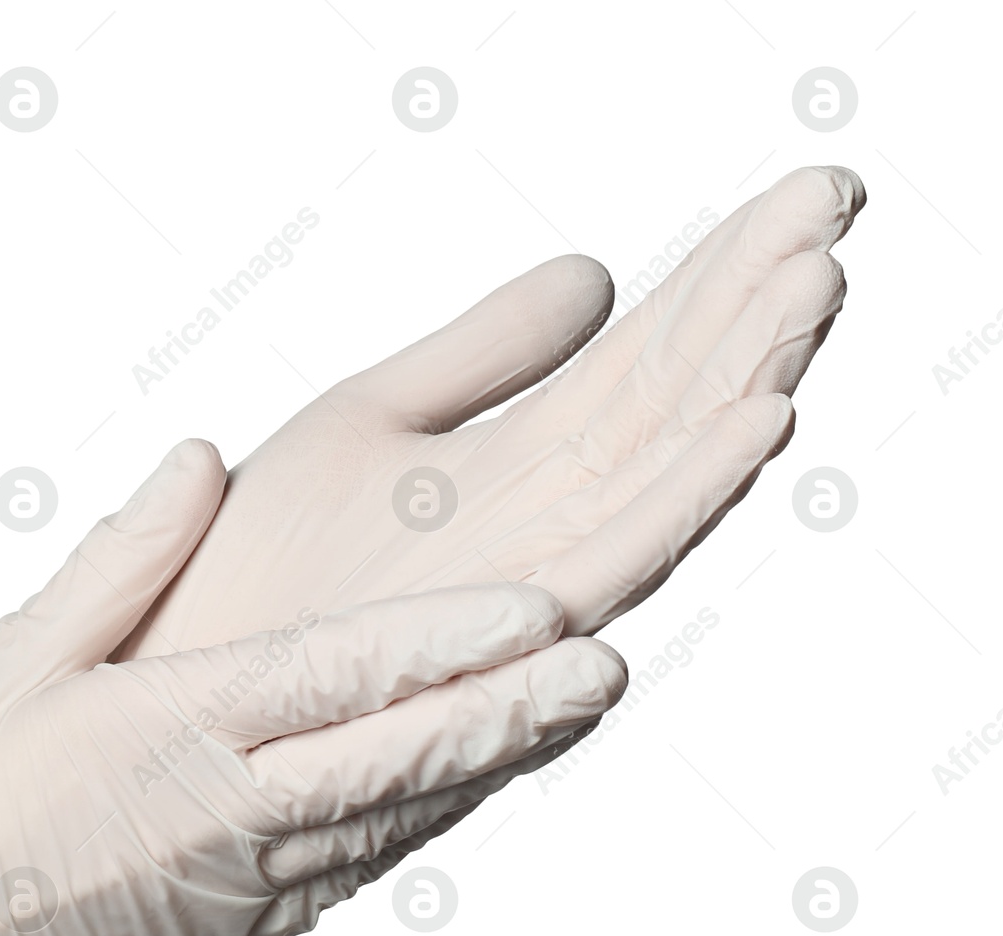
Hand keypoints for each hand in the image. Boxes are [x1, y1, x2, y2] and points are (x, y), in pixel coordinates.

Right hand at [0, 443, 626, 935]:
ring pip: (399, 816)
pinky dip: (436, 814)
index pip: (334, 682)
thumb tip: (202, 458)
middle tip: (615, 664)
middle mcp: (230, 818)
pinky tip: (494, 773)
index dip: (447, 647)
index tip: (544, 610)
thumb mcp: (16, 662)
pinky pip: (365, 863)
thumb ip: (122, 557)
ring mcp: (250, 887)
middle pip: (399, 758)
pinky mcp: (252, 933)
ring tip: (588, 704)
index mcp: (171, 738)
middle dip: (516, 712)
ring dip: (497, 763)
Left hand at [117, 165, 863, 655]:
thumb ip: (481, 353)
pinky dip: (689, 493)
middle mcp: (541, 529)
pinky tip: (754, 421)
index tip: (796, 197)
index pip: (641, 362)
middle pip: (670, 409)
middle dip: (753, 310)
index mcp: (515, 470)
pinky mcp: (499, 645)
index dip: (718, 281)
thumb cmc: (249, 562)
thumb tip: (596, 274)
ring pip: (663, 476)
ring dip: (744, 382)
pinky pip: (613, 562)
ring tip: (816, 286)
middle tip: (833, 205)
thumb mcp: (367, 418)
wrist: (169, 672)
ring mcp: (526, 587)